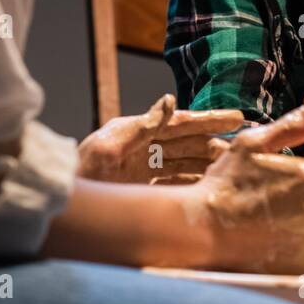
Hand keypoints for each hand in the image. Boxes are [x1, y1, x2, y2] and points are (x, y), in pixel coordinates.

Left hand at [77, 94, 241, 184]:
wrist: (62, 204)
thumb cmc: (81, 174)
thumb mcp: (109, 147)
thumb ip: (141, 125)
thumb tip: (168, 100)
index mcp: (136, 131)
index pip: (179, 122)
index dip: (208, 120)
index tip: (237, 117)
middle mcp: (142, 146)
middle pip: (186, 141)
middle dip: (213, 141)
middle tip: (242, 143)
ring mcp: (142, 168)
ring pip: (183, 161)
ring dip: (206, 161)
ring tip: (230, 164)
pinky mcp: (141, 188)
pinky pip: (174, 181)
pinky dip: (192, 181)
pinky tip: (208, 184)